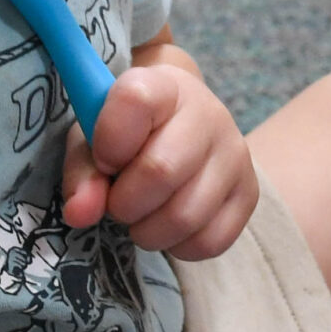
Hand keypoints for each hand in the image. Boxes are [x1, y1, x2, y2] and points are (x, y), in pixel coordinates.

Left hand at [59, 62, 256, 259]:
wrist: (179, 125)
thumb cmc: (128, 133)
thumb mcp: (93, 139)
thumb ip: (83, 172)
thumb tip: (81, 213)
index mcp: (164, 85)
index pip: (135, 101)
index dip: (109, 140)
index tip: (104, 157)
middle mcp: (210, 114)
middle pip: (160, 171)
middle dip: (124, 201)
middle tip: (119, 199)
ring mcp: (235, 154)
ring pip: (185, 216)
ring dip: (148, 231)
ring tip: (142, 214)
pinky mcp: (249, 193)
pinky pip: (209, 241)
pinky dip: (178, 246)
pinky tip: (168, 226)